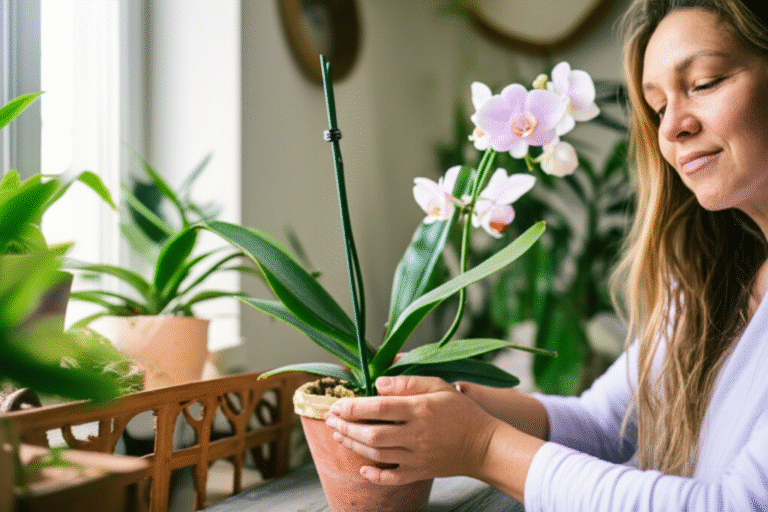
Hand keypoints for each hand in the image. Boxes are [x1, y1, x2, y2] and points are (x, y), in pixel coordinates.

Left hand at [324, 375, 501, 485]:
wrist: (484, 445)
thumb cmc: (460, 410)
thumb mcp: (438, 385)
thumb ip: (407, 382)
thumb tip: (378, 383)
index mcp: (420, 409)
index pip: (379, 408)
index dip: (354, 406)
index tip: (338, 404)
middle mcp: (416, 435)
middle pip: (372, 434)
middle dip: (346, 427)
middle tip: (330, 419)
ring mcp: (417, 456)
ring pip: (377, 454)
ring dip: (352, 445)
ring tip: (338, 434)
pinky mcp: (420, 472)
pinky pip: (392, 478)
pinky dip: (374, 475)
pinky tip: (361, 467)